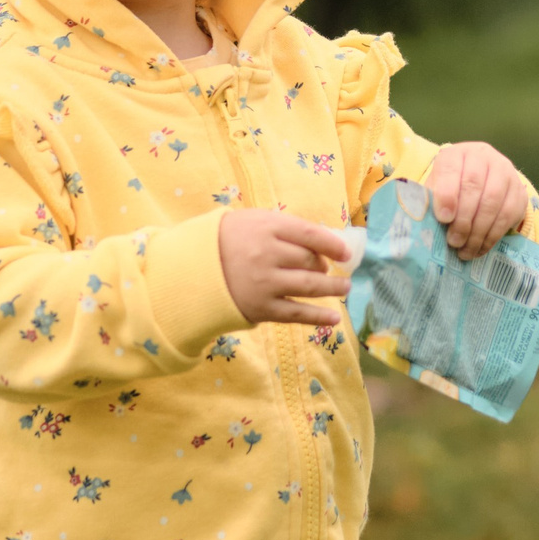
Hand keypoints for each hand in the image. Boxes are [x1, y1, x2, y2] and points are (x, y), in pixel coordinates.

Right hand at [217, 210, 351, 326]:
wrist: (192, 268)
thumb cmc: (229, 240)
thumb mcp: (254, 221)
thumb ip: (286, 228)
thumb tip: (324, 243)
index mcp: (267, 227)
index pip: (310, 234)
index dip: (333, 244)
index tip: (346, 253)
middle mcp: (267, 254)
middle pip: (310, 261)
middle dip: (325, 267)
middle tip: (332, 271)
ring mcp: (265, 283)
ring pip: (310, 286)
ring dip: (332, 288)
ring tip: (345, 288)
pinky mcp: (261, 308)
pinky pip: (296, 313)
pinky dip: (318, 317)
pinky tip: (334, 318)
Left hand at [425, 142, 528, 261]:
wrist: (483, 183)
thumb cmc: (452, 190)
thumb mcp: (437, 189)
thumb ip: (431, 202)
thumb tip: (424, 227)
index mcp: (457, 154)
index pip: (451, 169)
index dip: (446, 194)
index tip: (443, 218)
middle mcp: (483, 157)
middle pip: (474, 186)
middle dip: (463, 219)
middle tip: (453, 241)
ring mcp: (505, 172)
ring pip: (494, 202)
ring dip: (478, 231)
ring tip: (465, 250)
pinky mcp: (519, 190)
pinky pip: (508, 215)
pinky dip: (493, 235)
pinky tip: (480, 248)